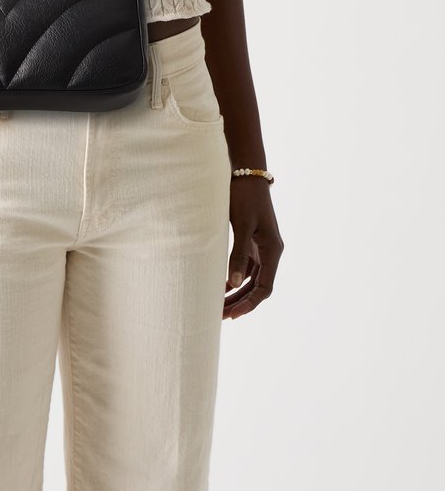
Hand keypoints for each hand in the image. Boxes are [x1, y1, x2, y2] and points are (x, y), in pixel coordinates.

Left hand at [223, 178, 283, 319]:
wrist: (246, 173)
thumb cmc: (244, 197)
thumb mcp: (241, 225)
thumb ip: (238, 254)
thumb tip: (233, 284)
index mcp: (273, 250)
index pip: (264, 288)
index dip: (249, 304)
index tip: (233, 315)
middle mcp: (271, 252)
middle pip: (258, 287)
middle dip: (240, 303)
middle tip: (220, 316)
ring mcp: (262, 248)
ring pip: (252, 280)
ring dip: (237, 294)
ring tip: (218, 307)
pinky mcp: (252, 242)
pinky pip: (246, 268)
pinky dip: (235, 279)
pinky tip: (220, 287)